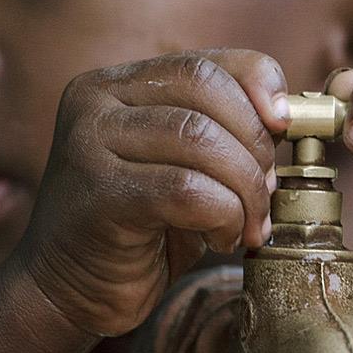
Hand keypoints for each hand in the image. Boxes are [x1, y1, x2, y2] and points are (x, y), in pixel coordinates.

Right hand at [19, 50, 288, 336]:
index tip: (284, 128)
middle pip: (206, 89)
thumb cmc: (138, 229)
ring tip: (247, 223)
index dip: (259, 85)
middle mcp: (96, 101)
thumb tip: (286, 115)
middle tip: (266, 191)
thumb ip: (220, 130)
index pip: (206, 61)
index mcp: (117, 84)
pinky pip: (187, 190)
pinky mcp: (98, 194)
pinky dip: (223, 215)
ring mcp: (89, 143)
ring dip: (245, 187)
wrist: (67, 291)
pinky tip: (221, 239)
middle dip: (255, 143)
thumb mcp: (184, 165)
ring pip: (201, 139)